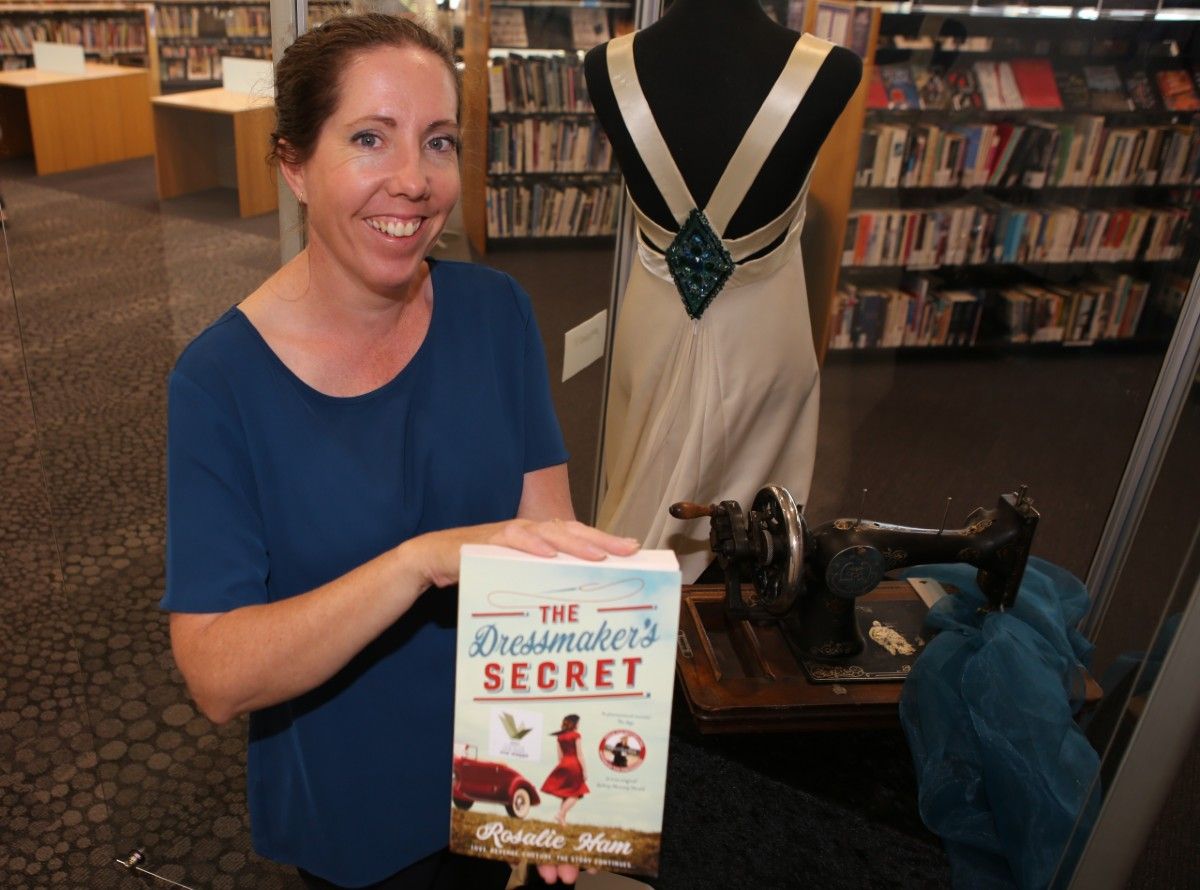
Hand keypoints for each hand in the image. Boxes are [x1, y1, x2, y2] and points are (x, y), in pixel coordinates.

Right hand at [404, 519, 639, 588]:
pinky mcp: (486, 541)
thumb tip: (573, 607)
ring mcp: (508, 533)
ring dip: (574, 543)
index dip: (605, 542)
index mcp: (539, 540)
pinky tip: (548, 555)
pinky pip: (512, 541)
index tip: (635, 551)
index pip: (578, 538)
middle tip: (629, 550)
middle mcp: (528, 532)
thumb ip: (541, 585)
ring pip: (548, 534)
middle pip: (572, 532)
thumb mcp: (516, 578)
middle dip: (602, 541)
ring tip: (598, 554)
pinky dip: (531, 546)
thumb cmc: (478, 570)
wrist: (431, 558)